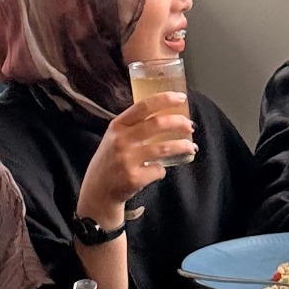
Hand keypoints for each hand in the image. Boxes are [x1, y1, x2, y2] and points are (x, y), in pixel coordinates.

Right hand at [78, 92, 194, 219]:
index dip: (164, 99)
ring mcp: (127, 159)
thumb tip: (166, 116)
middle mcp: (121, 140)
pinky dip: (162, 171)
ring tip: (190, 146)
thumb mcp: (114, 138)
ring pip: (164, 148)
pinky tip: (158, 171)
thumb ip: (133, 126)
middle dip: (179, 123)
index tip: (181, 98)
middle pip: (157, 124)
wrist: (98, 191)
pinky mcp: (133, 178)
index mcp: (117, 126)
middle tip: (189, 125)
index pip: (143, 106)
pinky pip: (158, 170)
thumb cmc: (111, 161)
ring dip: (182, 146)